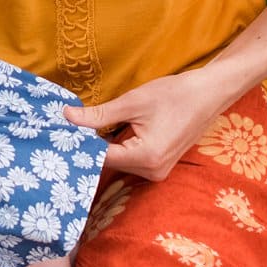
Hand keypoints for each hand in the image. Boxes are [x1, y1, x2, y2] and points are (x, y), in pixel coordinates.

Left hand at [61, 67, 235, 180]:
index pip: (101, 157)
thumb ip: (99, 114)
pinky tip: (100, 133)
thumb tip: (68, 117)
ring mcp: (157, 171)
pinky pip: (129, 159)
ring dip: (101, 146)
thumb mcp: (133, 102)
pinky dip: (115, 147)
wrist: (208, 95)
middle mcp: (152, 171)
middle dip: (88, 145)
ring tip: (78, 130)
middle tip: (63, 131)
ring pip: (117, 161)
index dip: (79, 145)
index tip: (58, 135)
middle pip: (108, 162)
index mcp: (146, 157)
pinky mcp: (158, 166)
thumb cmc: (175, 95)